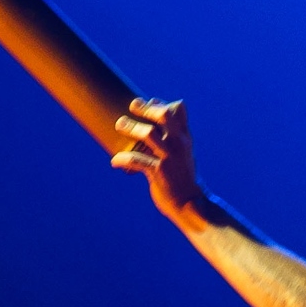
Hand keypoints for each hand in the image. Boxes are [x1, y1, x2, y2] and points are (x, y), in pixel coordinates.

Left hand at [108, 95, 202, 219]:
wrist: (190, 204)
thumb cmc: (183, 178)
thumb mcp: (184, 155)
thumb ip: (174, 140)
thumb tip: (155, 129)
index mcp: (185, 138)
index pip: (179, 110)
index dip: (162, 103)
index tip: (149, 102)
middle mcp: (179, 144)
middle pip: (163, 115)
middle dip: (145, 108)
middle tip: (132, 106)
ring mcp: (169, 157)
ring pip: (148, 134)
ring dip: (130, 127)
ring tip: (119, 124)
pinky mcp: (159, 172)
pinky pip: (136, 160)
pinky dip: (122, 159)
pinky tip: (114, 161)